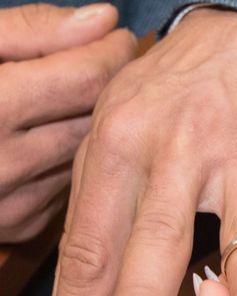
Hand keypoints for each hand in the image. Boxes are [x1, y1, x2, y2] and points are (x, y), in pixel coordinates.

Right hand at [0, 3, 134, 242]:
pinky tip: (50, 136)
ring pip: (88, 154)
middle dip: (110, 87)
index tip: (116, 36)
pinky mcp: (21, 224)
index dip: (112, 52)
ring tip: (79, 94)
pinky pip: (69, 183)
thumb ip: (32, 30)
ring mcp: (13, 202)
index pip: (86, 79)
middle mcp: (3, 164)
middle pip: (95, 119)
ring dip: (94, 122)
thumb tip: (102, 20)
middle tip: (108, 62)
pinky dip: (69, 156)